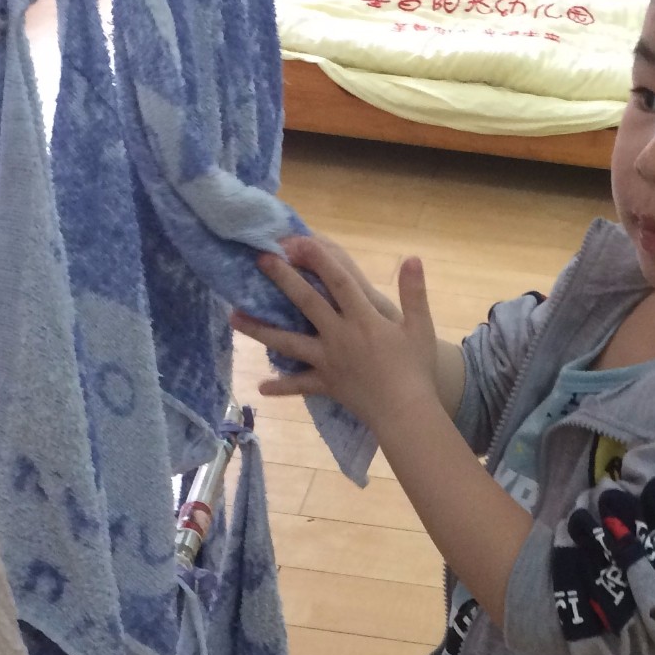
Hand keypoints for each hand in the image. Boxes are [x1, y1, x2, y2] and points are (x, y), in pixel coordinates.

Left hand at [233, 234, 440, 431]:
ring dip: (260, 329)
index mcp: (363, 319)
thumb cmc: (416, 369)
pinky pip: (300, 385)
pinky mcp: (325, 384)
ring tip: (233, 317)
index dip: (319, 259)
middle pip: (306, 304)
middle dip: (283, 280)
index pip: (339, 282)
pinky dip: (281, 387)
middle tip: (260, 260)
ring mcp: (328, 361)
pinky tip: (262, 387)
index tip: (300, 240)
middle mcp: (339, 336)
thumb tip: (413, 258)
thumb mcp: (420, 327)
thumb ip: (414, 292)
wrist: (406, 413)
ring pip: (288, 343)